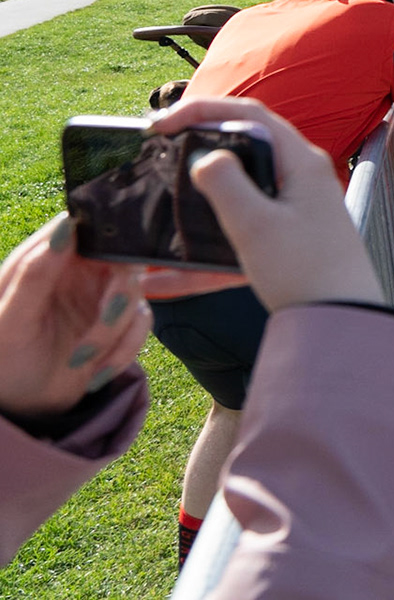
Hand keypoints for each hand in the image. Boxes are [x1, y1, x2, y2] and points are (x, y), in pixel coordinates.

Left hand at [0, 215, 150, 421]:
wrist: (19, 408)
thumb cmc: (1, 362)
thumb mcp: (9, 322)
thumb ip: (34, 274)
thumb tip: (67, 227)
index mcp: (44, 258)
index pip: (83, 224)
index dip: (104, 234)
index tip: (109, 261)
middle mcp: (78, 271)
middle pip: (123, 259)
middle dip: (118, 295)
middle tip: (106, 319)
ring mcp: (100, 296)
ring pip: (136, 295)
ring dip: (114, 334)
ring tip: (79, 361)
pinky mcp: (118, 323)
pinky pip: (142, 326)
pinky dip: (123, 353)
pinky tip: (94, 375)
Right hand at [142, 98, 381, 313]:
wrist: (343, 322)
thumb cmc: (307, 272)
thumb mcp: (255, 225)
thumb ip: (225, 184)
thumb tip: (206, 158)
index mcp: (301, 163)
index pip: (249, 115)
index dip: (202, 109)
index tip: (160, 123)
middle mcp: (304, 179)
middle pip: (244, 149)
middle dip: (199, 149)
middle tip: (159, 153)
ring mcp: (299, 209)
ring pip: (238, 196)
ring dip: (197, 207)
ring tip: (159, 210)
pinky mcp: (291, 239)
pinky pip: (242, 235)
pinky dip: (207, 254)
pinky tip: (165, 282)